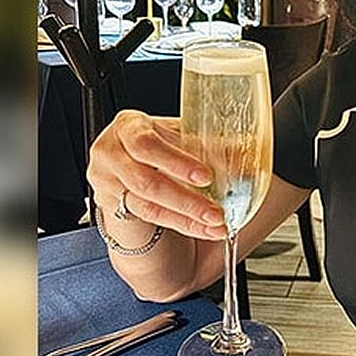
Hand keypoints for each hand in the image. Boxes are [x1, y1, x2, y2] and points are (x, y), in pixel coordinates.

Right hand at [86, 109, 225, 239]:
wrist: (137, 162)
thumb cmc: (159, 144)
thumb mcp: (181, 136)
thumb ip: (210, 144)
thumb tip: (247, 150)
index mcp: (129, 126)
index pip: (146, 145)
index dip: (176, 162)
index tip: (205, 176)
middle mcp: (111, 154)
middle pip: (145, 181)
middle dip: (186, 199)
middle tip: (215, 212)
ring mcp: (108, 183)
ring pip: (147, 206)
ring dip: (187, 217)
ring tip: (216, 224)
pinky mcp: (112, 207)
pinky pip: (150, 220)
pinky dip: (182, 224)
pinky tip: (203, 228)